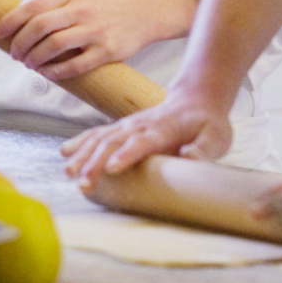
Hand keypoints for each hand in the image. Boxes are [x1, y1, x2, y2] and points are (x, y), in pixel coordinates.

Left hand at [0, 0, 199, 82]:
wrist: (143, 13)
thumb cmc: (103, 8)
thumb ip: (52, 8)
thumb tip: (17, 26)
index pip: (32, 6)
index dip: (11, 21)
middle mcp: (81, 10)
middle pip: (39, 27)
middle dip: (20, 44)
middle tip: (15, 54)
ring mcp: (95, 31)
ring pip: (54, 46)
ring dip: (34, 59)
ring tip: (29, 64)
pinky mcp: (107, 52)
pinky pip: (74, 66)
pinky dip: (55, 72)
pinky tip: (47, 73)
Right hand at [60, 87, 232, 189]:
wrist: (197, 99)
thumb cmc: (208, 124)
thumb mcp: (216, 137)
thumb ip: (203, 149)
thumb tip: (189, 158)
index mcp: (163, 130)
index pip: (142, 142)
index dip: (127, 155)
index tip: (112, 169)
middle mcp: (140, 126)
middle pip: (114, 143)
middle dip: (96, 163)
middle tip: (82, 183)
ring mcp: (128, 125)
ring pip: (101, 138)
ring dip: (83, 155)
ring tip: (68, 173)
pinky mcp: (122, 127)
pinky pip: (97, 133)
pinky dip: (81, 142)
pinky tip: (65, 154)